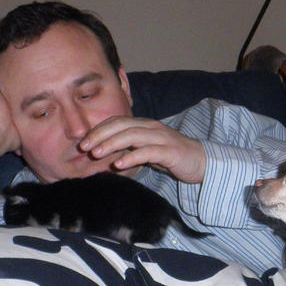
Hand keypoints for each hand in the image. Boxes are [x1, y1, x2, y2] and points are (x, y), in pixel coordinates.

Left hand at [79, 116, 206, 183]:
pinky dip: (131, 156)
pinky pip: (148, 152)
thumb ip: (129, 150)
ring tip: (97, 153)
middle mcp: (151, 127)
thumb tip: (105, 157)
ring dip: (112, 143)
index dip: (99, 129)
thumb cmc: (171, 157)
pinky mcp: (170, 151)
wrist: (201, 162)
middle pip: (121, 125)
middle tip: (84, 147)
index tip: (83, 142)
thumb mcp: (146, 152)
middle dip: (100, 135)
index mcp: (144, 125)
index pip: (117, 122)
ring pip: (132, 135)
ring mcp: (161, 138)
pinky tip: (119, 164)